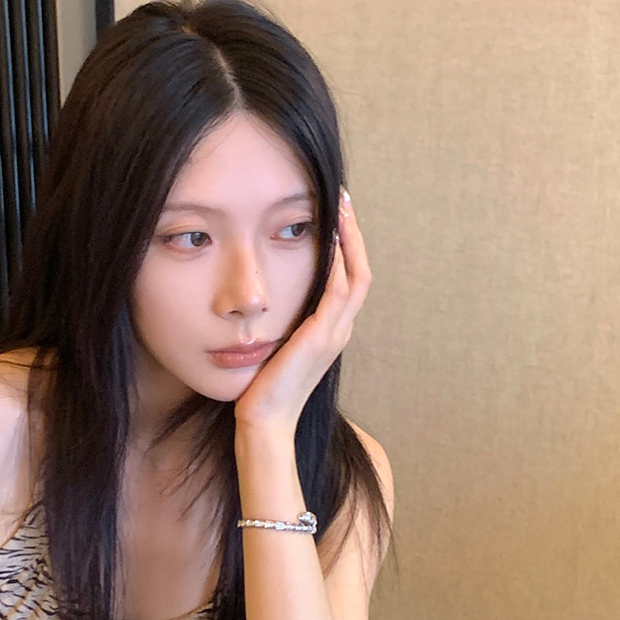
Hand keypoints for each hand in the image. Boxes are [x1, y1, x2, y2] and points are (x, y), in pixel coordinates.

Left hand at [233, 188, 371, 433]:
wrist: (263, 422)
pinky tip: (328, 235)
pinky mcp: (321, 337)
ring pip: (356, 274)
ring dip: (349, 237)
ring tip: (339, 205)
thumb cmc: (260, 389)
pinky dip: (338, 261)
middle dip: (352, 231)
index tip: (333, 213)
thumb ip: (278, 321)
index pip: (348, 277)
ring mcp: (335, 334)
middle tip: (342, 196)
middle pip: (360, 269)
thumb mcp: (272, 345)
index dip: (346, 244)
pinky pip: (339, 289)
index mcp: (330, 330)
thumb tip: (259, 296)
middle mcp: (339, 329)